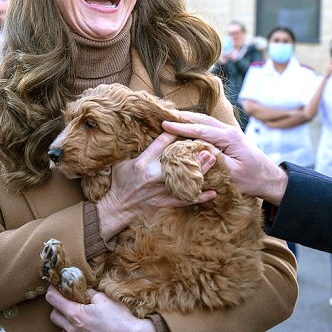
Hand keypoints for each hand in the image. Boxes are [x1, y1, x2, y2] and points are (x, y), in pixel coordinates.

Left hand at [47, 287, 157, 331]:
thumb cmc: (119, 317)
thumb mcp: (104, 298)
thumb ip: (89, 293)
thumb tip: (82, 289)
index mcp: (76, 314)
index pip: (53, 300)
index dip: (51, 291)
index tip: (53, 286)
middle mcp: (73, 330)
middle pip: (53, 316)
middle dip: (57, 307)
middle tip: (68, 301)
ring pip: (64, 330)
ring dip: (67, 321)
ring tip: (81, 316)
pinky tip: (91, 329)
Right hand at [96, 132, 217, 239]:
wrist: (117, 206)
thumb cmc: (120, 180)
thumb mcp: (122, 161)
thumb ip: (137, 149)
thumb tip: (144, 132)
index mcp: (143, 162)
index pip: (162, 143)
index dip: (175, 133)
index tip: (186, 125)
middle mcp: (153, 175)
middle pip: (178, 161)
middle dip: (193, 152)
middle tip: (207, 144)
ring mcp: (160, 190)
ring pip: (185, 179)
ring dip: (201, 170)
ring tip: (214, 160)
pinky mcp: (165, 201)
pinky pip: (186, 200)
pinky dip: (200, 197)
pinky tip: (214, 193)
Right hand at [162, 112, 288, 205]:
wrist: (269, 179)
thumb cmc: (252, 179)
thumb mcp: (231, 172)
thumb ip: (214, 158)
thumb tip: (196, 147)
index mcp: (229, 138)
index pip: (200, 130)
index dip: (181, 127)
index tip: (164, 124)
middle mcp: (229, 131)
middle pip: (202, 120)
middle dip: (183, 117)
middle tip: (164, 115)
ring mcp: (230, 133)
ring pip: (206, 122)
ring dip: (189, 120)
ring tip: (172, 119)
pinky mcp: (229, 138)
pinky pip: (210, 128)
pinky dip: (196, 126)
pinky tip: (187, 128)